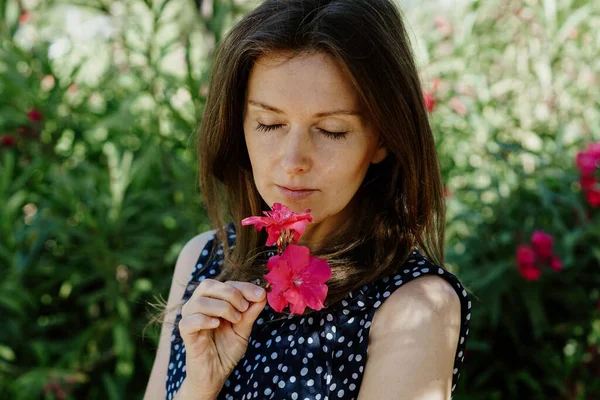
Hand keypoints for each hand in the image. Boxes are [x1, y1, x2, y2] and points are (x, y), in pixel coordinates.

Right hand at [178, 279, 266, 397]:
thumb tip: (262, 294)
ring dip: (222, 307)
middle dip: (230, 293)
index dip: (243, 286)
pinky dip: (205, 320)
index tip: (260, 294)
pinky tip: (217, 325)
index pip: (225, 284)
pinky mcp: (186, 335)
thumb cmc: (227, 350)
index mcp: (212, 301)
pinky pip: (189, 321)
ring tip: (235, 320)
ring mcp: (190, 319)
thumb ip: (250, 312)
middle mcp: (198, 306)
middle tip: (244, 308)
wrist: (216, 375)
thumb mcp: (243, 329)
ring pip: (199, 301)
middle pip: (208, 285)